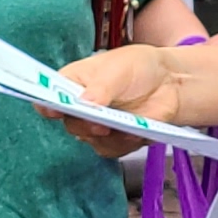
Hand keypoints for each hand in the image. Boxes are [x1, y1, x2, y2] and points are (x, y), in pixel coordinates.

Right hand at [51, 44, 180, 156]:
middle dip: (85, 125)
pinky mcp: (115, 140)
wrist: (170, 82)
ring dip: (109, 137)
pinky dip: (125, 144)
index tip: (54, 110)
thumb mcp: (119, 69)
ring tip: (129, 127)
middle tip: (100, 123)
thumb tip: (85, 102)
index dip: (47, 104)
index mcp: (73, 82)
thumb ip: (102, 86)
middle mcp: (81, 106)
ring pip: (90, 141)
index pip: (49, 96)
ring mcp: (97, 125)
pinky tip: (137, 133)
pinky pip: (112, 150)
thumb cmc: (138, 67)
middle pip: (70, 124)